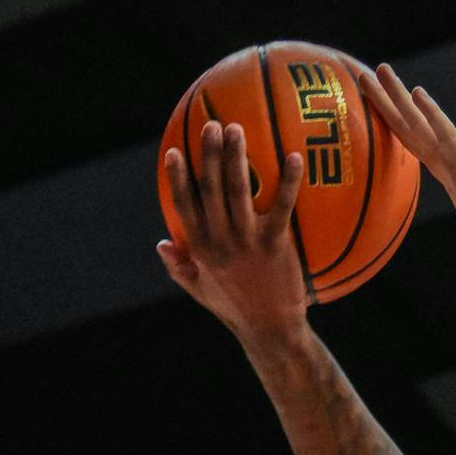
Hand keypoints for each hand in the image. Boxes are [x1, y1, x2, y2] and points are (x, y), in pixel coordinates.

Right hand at [157, 120, 307, 343]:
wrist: (269, 330)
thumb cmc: (235, 308)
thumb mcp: (200, 289)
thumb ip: (179, 266)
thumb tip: (161, 242)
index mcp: (199, 248)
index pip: (184, 205)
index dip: (178, 177)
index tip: (176, 151)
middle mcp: (220, 240)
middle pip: (210, 189)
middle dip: (209, 154)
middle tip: (211, 124)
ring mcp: (247, 241)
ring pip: (238, 191)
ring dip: (237, 157)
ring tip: (238, 129)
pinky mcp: (276, 245)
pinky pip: (281, 206)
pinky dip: (288, 181)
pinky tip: (294, 158)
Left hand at [359, 63, 455, 269]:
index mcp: (451, 175)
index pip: (416, 144)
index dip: (396, 122)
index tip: (378, 102)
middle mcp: (453, 163)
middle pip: (413, 127)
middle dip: (390, 100)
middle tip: (370, 72)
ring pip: (422, 125)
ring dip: (400, 98)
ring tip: (383, 70)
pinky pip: (447, 138)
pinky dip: (432, 115)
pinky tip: (418, 94)